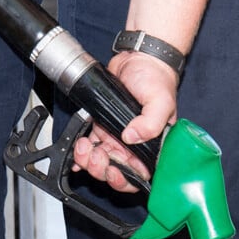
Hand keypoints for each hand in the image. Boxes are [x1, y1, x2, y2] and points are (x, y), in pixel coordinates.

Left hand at [72, 52, 178, 192]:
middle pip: (116, 173)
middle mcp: (134, 147)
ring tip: (84, 146)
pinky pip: (90, 148)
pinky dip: (81, 153)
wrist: (139, 59)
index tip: (114, 170)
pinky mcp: (102, 129)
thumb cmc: (156, 80)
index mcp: (152, 147)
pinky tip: (78, 149)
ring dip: (88, 161)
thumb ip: (151, 123)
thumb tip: (132, 137)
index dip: (125, 179)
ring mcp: (117, 139)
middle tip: (97, 155)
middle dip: (102, 169)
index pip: (140, 175)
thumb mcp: (161, 101)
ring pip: (100, 162)